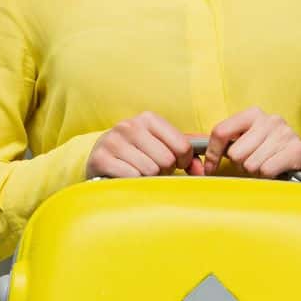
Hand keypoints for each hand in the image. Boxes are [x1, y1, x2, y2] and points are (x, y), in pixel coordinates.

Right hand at [85, 111, 204, 178]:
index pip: (182, 146)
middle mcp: (129, 125)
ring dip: (148, 178)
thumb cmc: (136, 152)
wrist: (99, 157)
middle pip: (166, 160)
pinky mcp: (100, 159)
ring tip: (140, 172)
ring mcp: (113, 141)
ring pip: (150, 171)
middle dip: (164, 171)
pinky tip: (126, 177)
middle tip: (154, 169)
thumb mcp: (160, 144)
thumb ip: (185, 152)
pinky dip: (133, 183)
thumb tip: (201, 169)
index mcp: (148, 118)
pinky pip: (131, 177)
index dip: (183, 161)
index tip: (176, 164)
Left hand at [200, 107, 300, 180]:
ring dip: (257, 172)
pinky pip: (267, 170)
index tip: (211, 168)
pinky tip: (278, 171)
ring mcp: (285, 133)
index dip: (212, 153)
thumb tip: (196, 151)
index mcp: (253, 114)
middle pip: (235, 153)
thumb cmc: (272, 154)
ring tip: (268, 167)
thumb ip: (226, 144)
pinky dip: (270, 176)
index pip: (221, 131)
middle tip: (255, 164)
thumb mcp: (249, 143)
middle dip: (242, 165)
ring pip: (251, 164)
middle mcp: (270, 120)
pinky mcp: (297, 150)